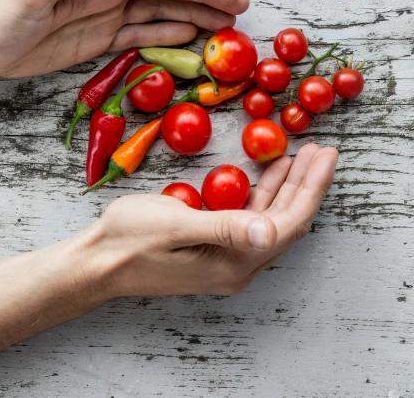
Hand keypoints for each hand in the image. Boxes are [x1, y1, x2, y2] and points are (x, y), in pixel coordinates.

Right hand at [78, 144, 337, 297]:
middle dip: (305, 186)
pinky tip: (264, 176)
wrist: (95, 262)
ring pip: (269, 223)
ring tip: (300, 157)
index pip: (287, 224)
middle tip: (321, 151)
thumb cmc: (126, 240)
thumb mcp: (173, 225)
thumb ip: (223, 228)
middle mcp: (235, 268)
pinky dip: (261, 196)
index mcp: (232, 264)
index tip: (324, 156)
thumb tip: (269, 232)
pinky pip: (249, 223)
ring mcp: (223, 262)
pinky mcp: (211, 253)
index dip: (309, 188)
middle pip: (284, 224)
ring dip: (285, 189)